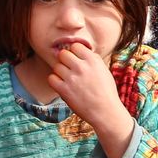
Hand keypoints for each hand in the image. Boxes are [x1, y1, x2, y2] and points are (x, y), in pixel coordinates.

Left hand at [46, 42, 137, 157]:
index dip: (75, 52)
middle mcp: (81, 67)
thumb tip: (79, 51)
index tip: (77, 60)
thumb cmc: (106, 92)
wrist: (105, 112)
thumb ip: (92, 59)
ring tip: (68, 80)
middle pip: (63, 54)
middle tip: (70, 70)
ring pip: (56, 66)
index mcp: (93, 60)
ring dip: (60, 72)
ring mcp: (72, 78)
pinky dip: (55, 82)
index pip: (75, 46)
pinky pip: (51, 78)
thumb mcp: (104, 70)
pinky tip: (62, 86)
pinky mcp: (64, 90)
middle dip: (65, 61)